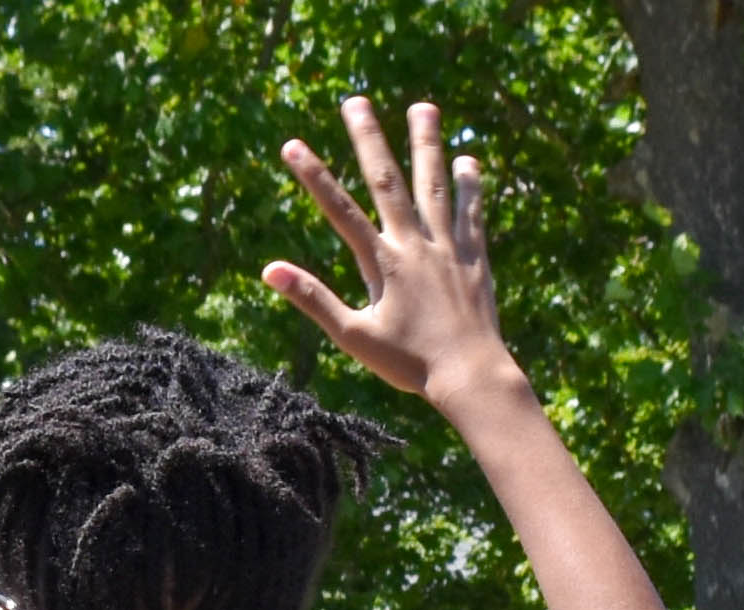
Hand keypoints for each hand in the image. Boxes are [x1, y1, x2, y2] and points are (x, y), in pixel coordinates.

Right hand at [263, 98, 512, 404]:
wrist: (470, 373)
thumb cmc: (407, 363)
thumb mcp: (352, 336)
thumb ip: (313, 299)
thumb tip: (270, 270)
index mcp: (383, 264)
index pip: (340, 211)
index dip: (314, 176)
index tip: (292, 145)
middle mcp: (415, 244)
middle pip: (388, 181)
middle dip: (368, 139)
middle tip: (355, 101)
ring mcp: (447, 246)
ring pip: (434, 184)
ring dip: (426, 143)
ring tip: (423, 107)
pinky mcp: (474, 256)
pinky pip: (470, 212)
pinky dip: (468, 185)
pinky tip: (464, 162)